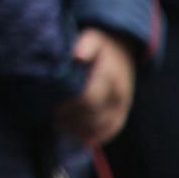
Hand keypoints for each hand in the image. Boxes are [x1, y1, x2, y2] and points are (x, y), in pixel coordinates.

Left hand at [54, 27, 134, 146]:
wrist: (124, 49)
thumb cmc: (101, 44)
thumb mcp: (93, 37)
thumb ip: (85, 45)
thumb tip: (76, 56)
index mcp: (109, 77)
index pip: (89, 100)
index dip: (71, 108)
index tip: (55, 109)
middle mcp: (118, 94)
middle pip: (94, 117)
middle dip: (73, 122)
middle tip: (53, 121)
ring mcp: (123, 105)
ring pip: (103, 127)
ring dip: (82, 132)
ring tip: (62, 130)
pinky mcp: (123, 111)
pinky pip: (113, 130)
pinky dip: (97, 137)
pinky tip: (81, 139)